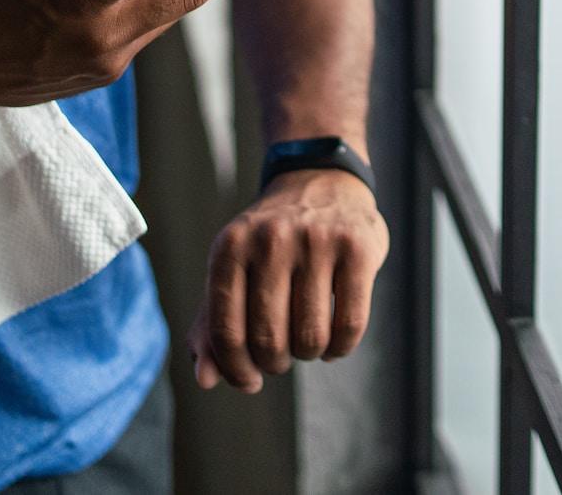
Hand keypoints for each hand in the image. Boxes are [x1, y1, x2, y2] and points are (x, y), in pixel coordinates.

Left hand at [191, 166, 389, 391]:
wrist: (320, 181)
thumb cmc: (269, 241)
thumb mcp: (232, 269)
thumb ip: (212, 324)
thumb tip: (204, 380)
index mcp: (230, 246)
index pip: (226, 332)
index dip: (236, 370)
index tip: (250, 380)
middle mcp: (271, 239)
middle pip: (270, 340)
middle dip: (275, 363)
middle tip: (281, 356)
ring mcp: (317, 240)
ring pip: (311, 337)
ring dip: (309, 355)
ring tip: (307, 342)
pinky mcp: (358, 247)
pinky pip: (350, 326)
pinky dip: (340, 348)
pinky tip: (333, 342)